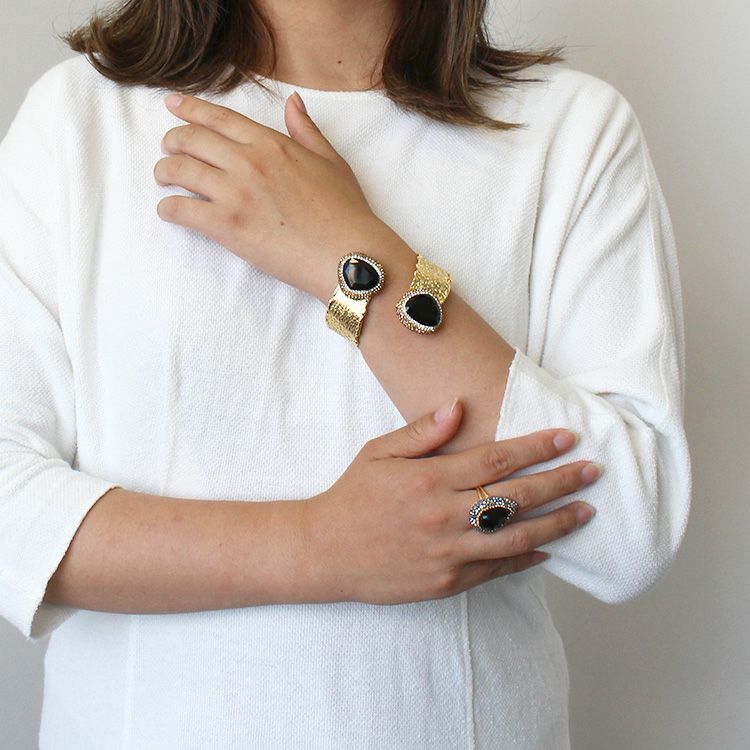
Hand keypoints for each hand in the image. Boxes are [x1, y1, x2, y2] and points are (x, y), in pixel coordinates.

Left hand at [153, 92, 382, 297]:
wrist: (348, 254)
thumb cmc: (345, 213)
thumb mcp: (331, 162)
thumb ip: (306, 131)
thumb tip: (292, 103)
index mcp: (272, 144)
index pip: (220, 118)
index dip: (190, 108)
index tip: (172, 104)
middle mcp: (248, 162)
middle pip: (191, 139)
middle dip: (172, 141)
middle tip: (168, 151)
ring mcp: (235, 193)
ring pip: (179, 170)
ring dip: (164, 172)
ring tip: (164, 179)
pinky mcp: (227, 226)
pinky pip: (180, 209)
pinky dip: (168, 208)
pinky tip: (169, 211)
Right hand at [303, 398, 599, 604]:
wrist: (324, 552)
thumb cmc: (353, 496)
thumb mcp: (379, 452)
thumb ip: (423, 432)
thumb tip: (460, 405)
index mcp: (429, 480)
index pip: (496, 459)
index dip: (537, 447)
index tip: (568, 437)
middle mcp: (444, 516)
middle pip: (516, 496)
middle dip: (560, 481)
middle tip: (594, 471)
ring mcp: (447, 553)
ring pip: (515, 537)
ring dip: (556, 523)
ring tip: (586, 511)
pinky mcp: (445, 583)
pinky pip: (495, 571)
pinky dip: (526, 559)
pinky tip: (548, 549)